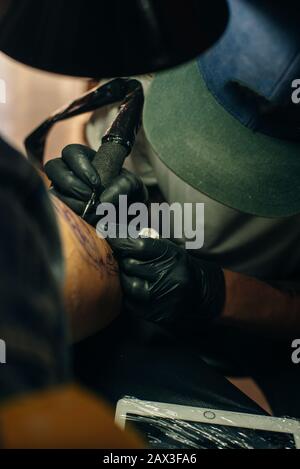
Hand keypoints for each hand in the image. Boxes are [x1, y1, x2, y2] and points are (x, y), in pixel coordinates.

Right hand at [45, 144, 147, 224]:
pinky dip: (66, 214)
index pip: (72, 152)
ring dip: (68, 200)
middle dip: (71, 182)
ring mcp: (61, 193)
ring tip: (87, 212)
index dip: (80, 164)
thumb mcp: (134, 187)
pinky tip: (82, 221)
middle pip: (53, 166)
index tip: (97, 183)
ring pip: (51, 189)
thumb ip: (125, 184)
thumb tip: (104, 197)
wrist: (129, 225)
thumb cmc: (128, 199)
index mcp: (85, 162)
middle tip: (89, 197)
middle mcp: (68, 175)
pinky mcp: (60, 212)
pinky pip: (54, 209)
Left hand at [107, 235, 225, 330]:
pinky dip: (126, 295)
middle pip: (129, 265)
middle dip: (121, 259)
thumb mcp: (170, 249)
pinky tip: (132, 288)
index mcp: (171, 256)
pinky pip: (130, 303)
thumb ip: (145, 243)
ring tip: (125, 273)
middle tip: (117, 255)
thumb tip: (115, 233)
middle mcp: (167, 276)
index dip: (118, 238)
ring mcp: (162, 297)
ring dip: (122, 278)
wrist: (202, 294)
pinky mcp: (157, 314)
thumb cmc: (181, 267)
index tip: (105, 232)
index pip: (137, 245)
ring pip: (127, 285)